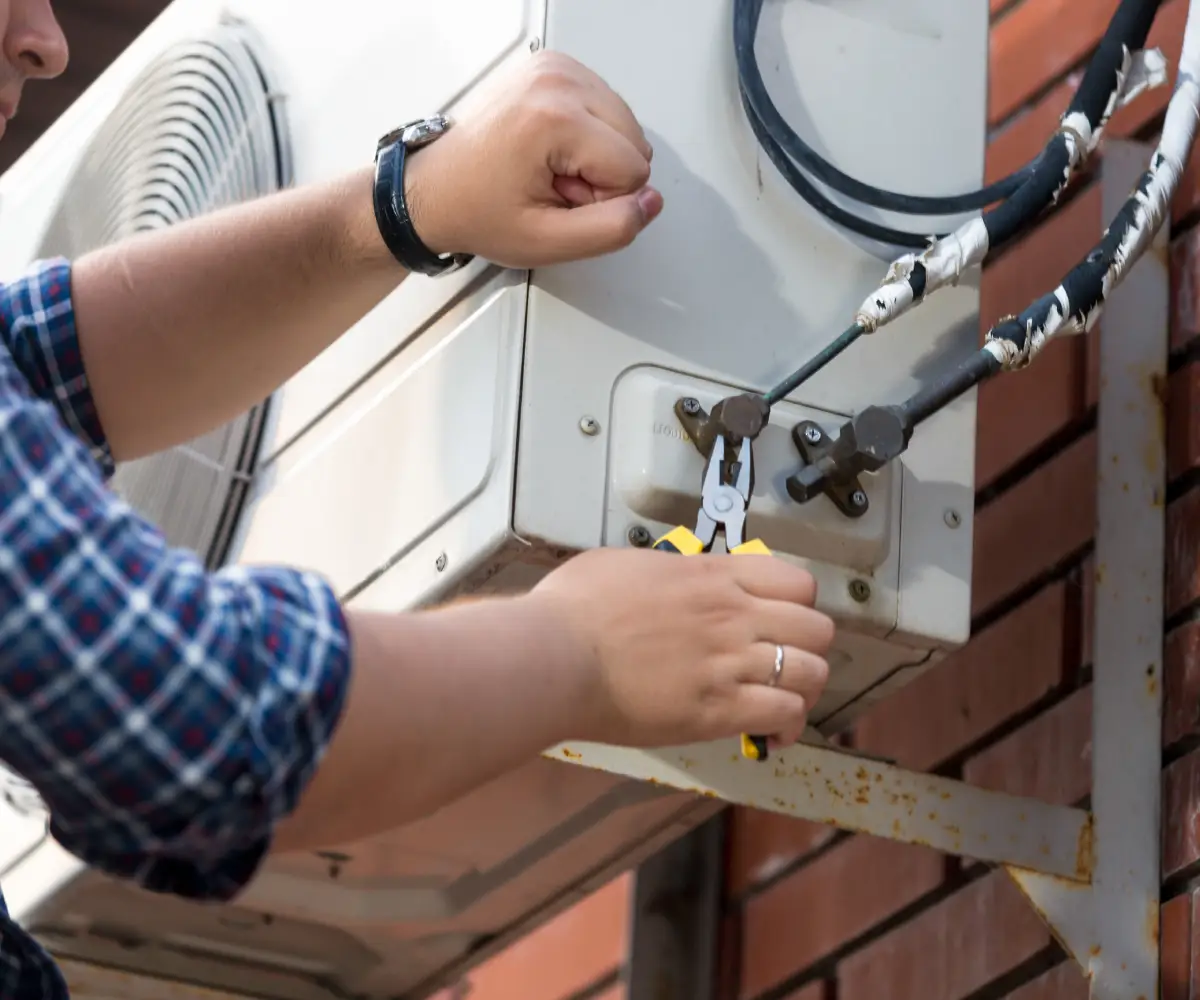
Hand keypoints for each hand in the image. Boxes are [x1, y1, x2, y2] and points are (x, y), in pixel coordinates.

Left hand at [403, 50, 662, 268]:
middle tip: (552, 186)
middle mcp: (556, 80)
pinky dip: (585, 135)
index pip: (634, 169)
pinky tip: (548, 151)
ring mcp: (555, 68)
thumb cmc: (478, 211)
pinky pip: (606, 108)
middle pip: (634, 142)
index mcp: (554, 117)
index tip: (557, 199)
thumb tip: (650, 204)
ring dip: (593, 157)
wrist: (435, 190)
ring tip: (547, 169)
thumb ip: (611, 229)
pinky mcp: (555, 67)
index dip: (602, 200)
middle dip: (601, 175)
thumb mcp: (548, 242)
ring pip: (625, 125)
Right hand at [527, 547, 834, 749]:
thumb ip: (666, 571)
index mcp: (713, 575)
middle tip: (783, 664)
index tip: (779, 620)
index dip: (797, 604)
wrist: (555, 655)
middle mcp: (733, 615)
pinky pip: (785, 713)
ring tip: (782, 701)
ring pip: (812, 672)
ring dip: (803, 689)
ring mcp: (730, 663)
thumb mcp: (626, 564)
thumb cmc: (574, 606)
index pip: (797, 582)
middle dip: (807, 648)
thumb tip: (670, 579)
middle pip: (817, 628)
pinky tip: (773, 735)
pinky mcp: (719, 710)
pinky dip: (787, 726)